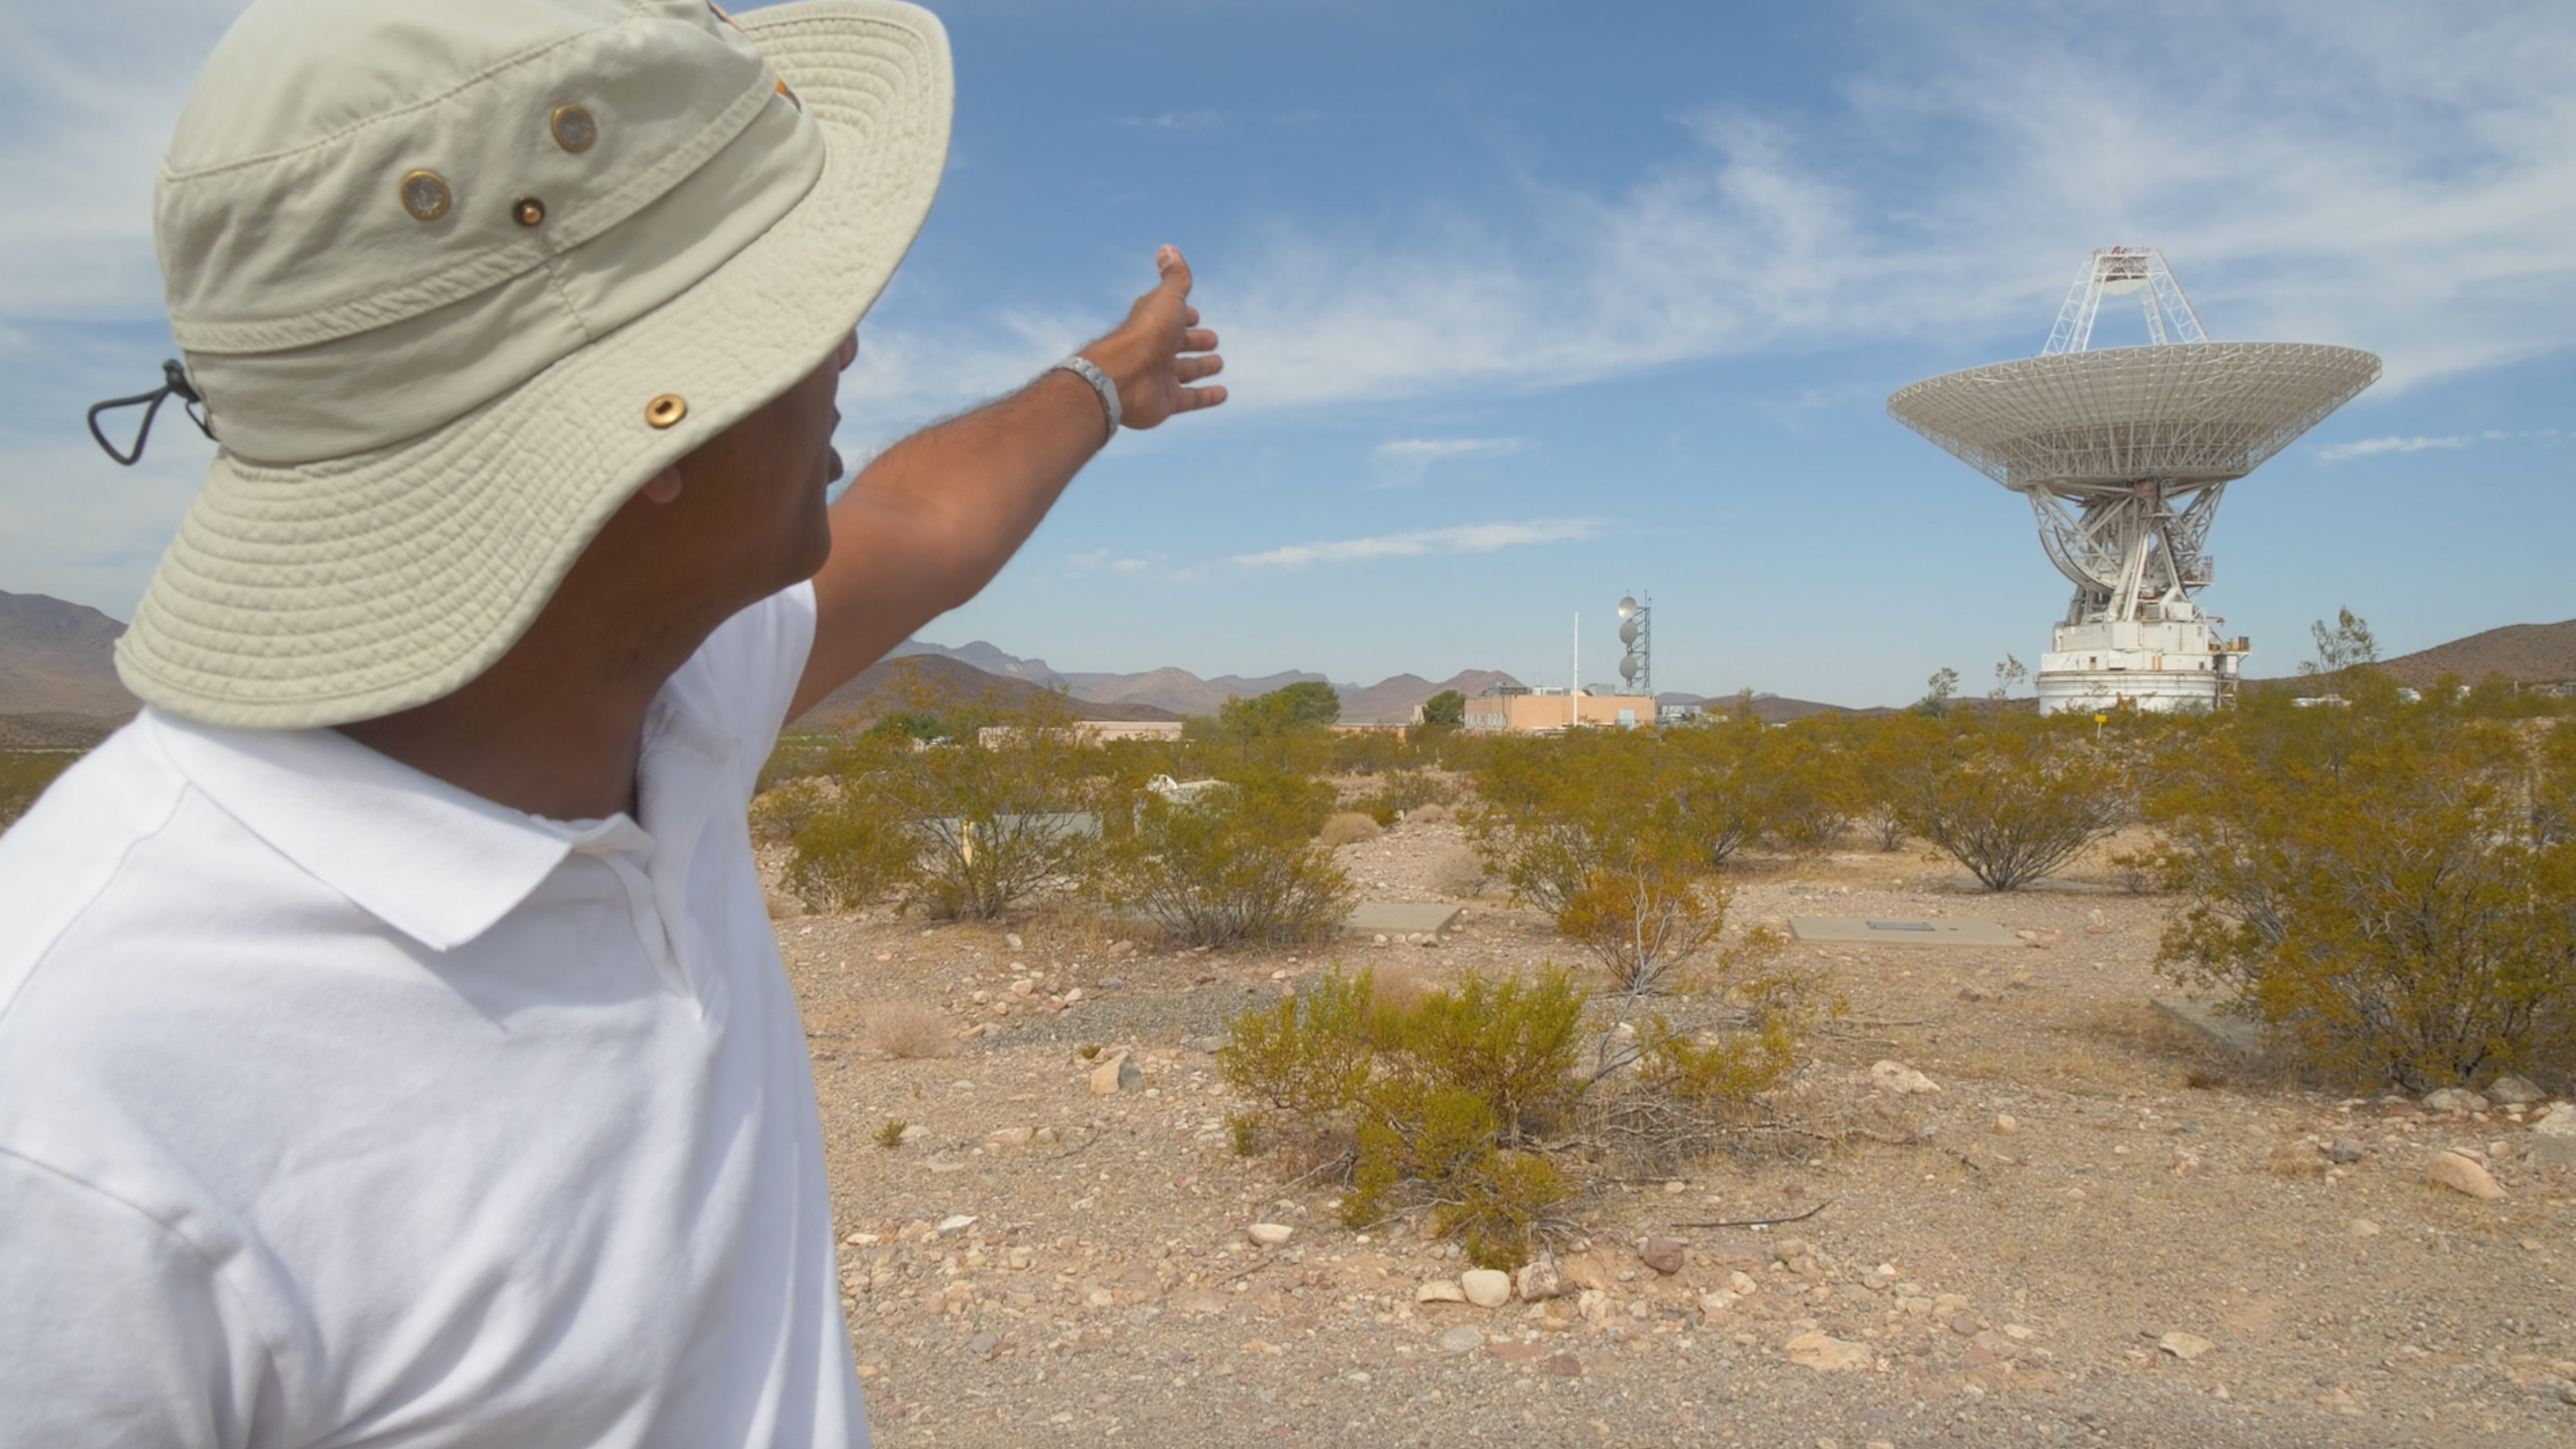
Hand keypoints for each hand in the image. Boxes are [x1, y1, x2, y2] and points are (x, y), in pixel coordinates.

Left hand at [1080, 245, 1225, 430]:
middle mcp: (1156, 349)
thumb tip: (1167, 248)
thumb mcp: (1166, 300)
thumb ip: (1174, 278)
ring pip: (1186, 371)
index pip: (1171, 316)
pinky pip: (1191, 399)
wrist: (1122, 379)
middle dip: (1195, 340)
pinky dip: (1207, 396)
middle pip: (1179, 343)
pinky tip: (1223, 394)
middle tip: (1212, 339)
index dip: (1183, 314)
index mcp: (1154, 322)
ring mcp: (1160, 376)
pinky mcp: (1166, 401)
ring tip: (1219, 363)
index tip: (1195, 314)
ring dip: (1202, 367)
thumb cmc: (1144, 334)